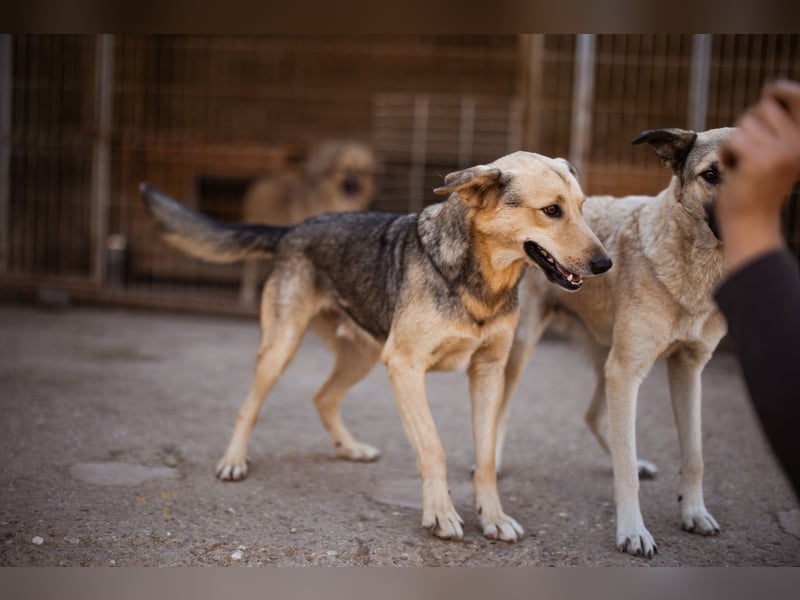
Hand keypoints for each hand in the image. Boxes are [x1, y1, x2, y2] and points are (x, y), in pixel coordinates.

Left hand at [717, 80, 799, 271]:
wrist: (751, 224)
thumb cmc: (758, 188)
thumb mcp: (777, 152)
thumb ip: (779, 126)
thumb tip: (773, 87)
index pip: (798, 96)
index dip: (781, 89)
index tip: (771, 89)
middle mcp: (799, 142)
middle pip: (762, 108)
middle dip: (749, 127)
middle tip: (752, 155)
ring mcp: (781, 150)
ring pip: (744, 123)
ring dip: (736, 144)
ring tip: (745, 166)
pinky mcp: (759, 159)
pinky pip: (731, 141)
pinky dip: (726, 155)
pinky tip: (736, 172)